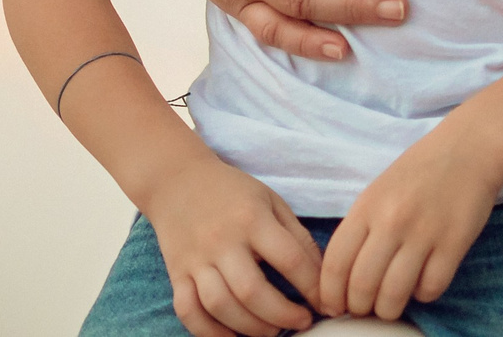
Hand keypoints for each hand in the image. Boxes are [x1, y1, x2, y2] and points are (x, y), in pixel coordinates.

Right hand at [141, 157, 319, 336]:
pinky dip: (209, 331)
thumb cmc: (233, 192)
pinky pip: (188, 311)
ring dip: (250, 327)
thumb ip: (296, 236)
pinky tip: (232, 336)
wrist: (177, 180)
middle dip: (282, 315)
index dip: (312, 286)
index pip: (289, 259)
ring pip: (220, 306)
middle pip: (252, 290)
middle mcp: (222, 241)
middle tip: (302, 322)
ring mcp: (196, 260)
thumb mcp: (271, 201)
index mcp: (252, 219)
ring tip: (273, 331)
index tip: (326, 302)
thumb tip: (320, 273)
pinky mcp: (176, 274)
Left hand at [319, 129, 502, 319]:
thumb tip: (342, 279)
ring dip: (389, 309)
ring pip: (394, 295)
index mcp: (367, 206)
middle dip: (359, 307)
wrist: (469, 147)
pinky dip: (424, 294)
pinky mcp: (455, 242)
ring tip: (391, 304)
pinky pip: (431, 288)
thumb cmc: (419, 171)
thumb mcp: (377, 192)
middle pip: (362, 286)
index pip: (335, 264)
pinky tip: (423, 282)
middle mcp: (392, 221)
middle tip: (365, 308)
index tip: (334, 307)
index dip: (330, 295)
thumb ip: (360, 230)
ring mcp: (424, 232)